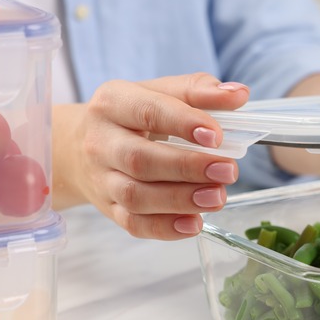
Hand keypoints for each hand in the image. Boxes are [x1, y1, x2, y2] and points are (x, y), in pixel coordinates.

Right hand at [52, 73, 249, 239]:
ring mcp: (102, 179)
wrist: (80, 147)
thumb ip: (199, 91)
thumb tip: (239, 94)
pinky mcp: (109, 208)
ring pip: (136, 196)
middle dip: (188, 168)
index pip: (149, 111)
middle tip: (228, 171)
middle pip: (140, 160)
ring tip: (218, 197)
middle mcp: (101, 142)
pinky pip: (134, 224)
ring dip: (181, 200)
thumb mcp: (160, 93)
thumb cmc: (133, 117)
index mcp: (113, 103)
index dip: (184, 123)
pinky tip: (194, 223)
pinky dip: (166, 228)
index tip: (217, 135)